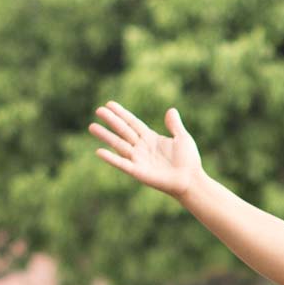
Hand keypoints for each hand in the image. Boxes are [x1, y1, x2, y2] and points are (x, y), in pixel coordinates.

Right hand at [90, 102, 205, 200]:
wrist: (191, 180)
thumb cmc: (189, 161)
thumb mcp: (182, 138)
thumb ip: (174, 125)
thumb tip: (171, 110)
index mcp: (150, 138)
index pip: (132, 123)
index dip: (121, 113)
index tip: (109, 104)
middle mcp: (141, 148)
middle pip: (123, 131)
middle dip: (111, 121)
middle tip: (98, 110)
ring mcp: (138, 159)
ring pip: (118, 144)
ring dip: (105, 136)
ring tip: (92, 126)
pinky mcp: (138, 172)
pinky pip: (122, 164)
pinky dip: (111, 158)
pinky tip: (99, 151)